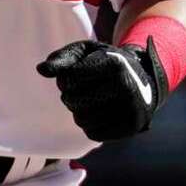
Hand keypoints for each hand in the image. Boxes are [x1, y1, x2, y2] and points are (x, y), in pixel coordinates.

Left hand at [37, 38, 168, 140]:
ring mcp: (130, 109)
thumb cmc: (107, 64)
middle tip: (84, 89)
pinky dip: (90, 125)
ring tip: (92, 100)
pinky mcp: (130, 128)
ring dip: (79, 111)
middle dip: (71, 96)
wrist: (143, 80)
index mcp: (114, 64)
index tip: (76, 74)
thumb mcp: (88, 52)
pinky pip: (92, 134)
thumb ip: (63, 58)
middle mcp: (125, 87)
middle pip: (72, 100)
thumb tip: (41, 69)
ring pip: (81, 119)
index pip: (68, 78)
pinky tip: (100, 113)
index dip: (65, 78)